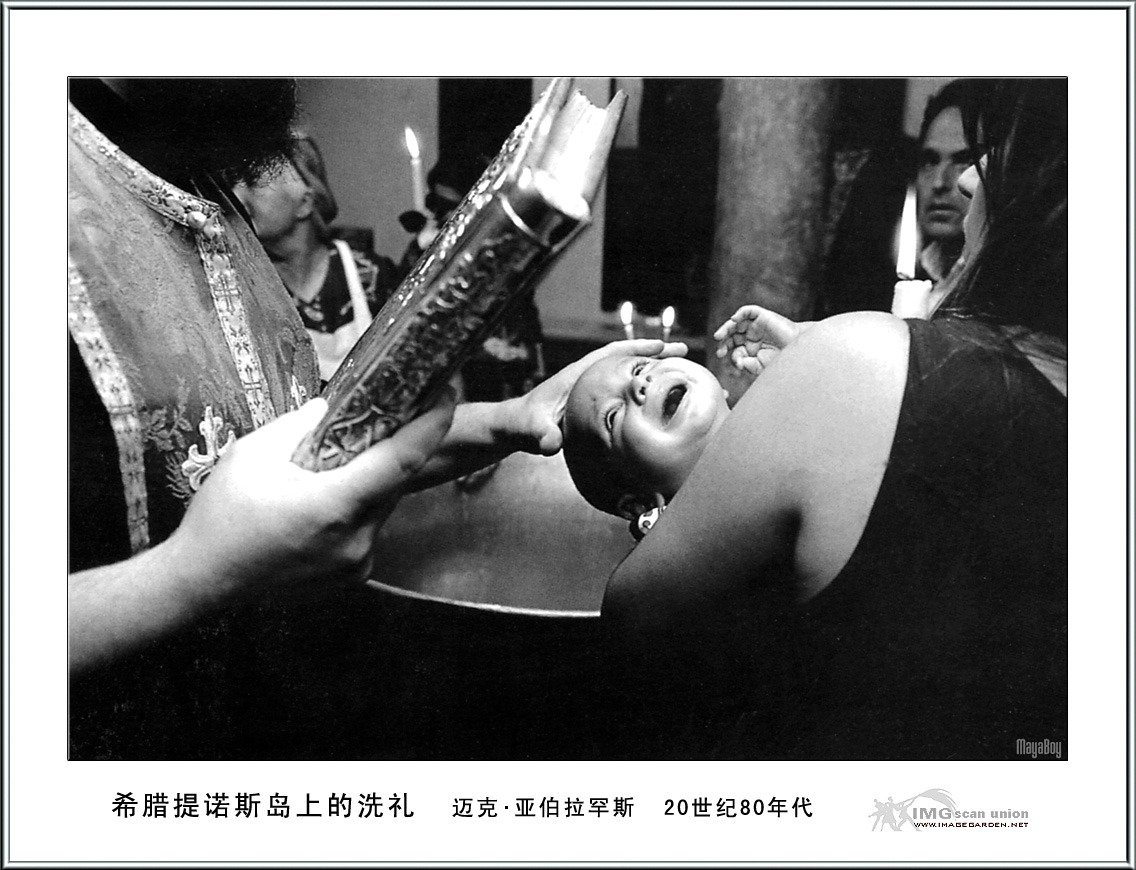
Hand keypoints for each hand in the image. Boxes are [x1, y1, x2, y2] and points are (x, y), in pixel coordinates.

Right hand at [167, 391, 454, 601]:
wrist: (202, 581)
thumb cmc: (222, 515)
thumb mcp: (252, 453)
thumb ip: (301, 425)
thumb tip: (332, 406)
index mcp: (335, 504)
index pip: (403, 459)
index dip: (431, 425)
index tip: (446, 394)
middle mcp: (357, 538)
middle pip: (394, 482)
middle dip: (392, 450)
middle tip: (382, 420)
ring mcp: (357, 562)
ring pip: (382, 507)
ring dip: (371, 482)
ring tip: (336, 467)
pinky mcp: (352, 575)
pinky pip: (369, 530)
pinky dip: (358, 509)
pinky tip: (326, 501)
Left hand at [518, 338, 688, 454]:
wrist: (515, 428)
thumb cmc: (523, 425)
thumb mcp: (531, 430)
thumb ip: (540, 435)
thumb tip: (550, 444)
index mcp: (578, 375)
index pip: (612, 353)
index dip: (638, 348)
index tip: (663, 346)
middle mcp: (588, 378)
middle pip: (627, 360)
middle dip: (655, 356)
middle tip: (685, 355)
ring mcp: (592, 390)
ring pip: (628, 376)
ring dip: (652, 374)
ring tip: (682, 376)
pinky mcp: (594, 404)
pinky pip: (623, 393)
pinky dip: (641, 393)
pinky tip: (658, 405)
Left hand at [713, 304, 808, 375]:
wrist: (799, 350)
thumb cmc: (782, 359)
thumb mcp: (761, 366)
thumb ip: (748, 364)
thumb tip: (737, 362)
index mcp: (751, 347)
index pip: (735, 349)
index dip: (732, 356)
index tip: (737, 364)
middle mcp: (752, 335)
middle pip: (732, 335)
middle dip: (724, 342)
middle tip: (720, 352)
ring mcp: (757, 325)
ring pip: (736, 323)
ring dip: (726, 328)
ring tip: (718, 337)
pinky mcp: (763, 316)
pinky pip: (748, 311)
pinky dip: (740, 314)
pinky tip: (734, 320)